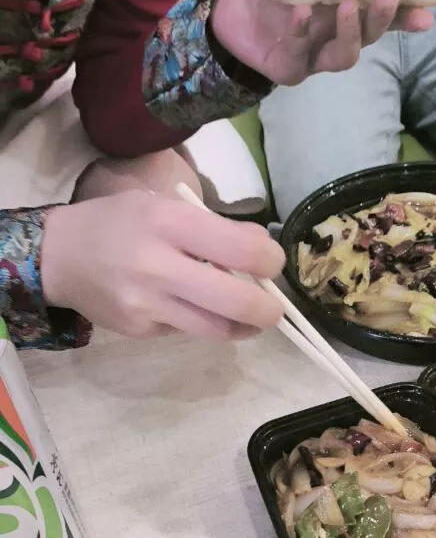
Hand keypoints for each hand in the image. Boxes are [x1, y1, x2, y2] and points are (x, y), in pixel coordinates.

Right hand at [41, 192, 284, 339]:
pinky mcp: (140, 330)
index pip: (240, 249)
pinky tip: (191, 307)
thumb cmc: (119, 223)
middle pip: (236, 302)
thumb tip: (262, 249)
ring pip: (216, 329)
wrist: (59, 257)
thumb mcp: (164, 206)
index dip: (270, 261)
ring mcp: (147, 304)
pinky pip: (186, 331)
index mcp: (168, 222)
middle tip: (274, 309)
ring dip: (242, 326)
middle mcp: (157, 265)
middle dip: (267, 310)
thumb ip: (213, 227)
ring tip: (248, 316)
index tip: (272, 263)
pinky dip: (201, 322)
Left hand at [211, 0, 435, 86]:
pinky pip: (301, 55)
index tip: (427, 16)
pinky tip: (301, 11)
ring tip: (346, 6)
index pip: (383, 17)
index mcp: (346, 11)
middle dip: (382, 20)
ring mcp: (314, 56)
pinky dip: (302, 31)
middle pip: (369, 37)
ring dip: (350, 33)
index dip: (406, 18)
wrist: (226, 6)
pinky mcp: (289, 68)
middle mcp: (335, 36)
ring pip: (344, 57)